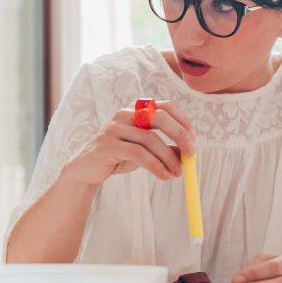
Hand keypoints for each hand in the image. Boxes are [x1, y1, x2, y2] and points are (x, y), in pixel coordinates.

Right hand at [62, 100, 194, 185]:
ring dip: (168, 158)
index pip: (166, 106)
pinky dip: (155, 166)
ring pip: (150, 139)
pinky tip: (163, 176)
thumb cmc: (119, 156)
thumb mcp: (145, 151)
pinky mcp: (108, 145)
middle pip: (159, 117)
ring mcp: (115, 128)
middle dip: (179, 135)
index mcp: (137, 110)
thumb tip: (188, 153)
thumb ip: (165, 149)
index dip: (183, 121)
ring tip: (177, 174)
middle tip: (191, 155)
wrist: (87, 169)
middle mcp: (126, 114)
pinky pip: (138, 154)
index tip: (193, 140)